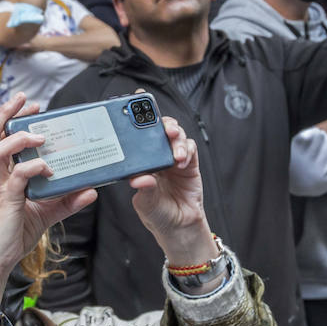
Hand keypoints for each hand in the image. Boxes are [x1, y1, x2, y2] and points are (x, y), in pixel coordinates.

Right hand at [0, 93, 96, 319]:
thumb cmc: (15, 236)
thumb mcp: (46, 214)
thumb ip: (66, 201)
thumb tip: (91, 190)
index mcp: (0, 176)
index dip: (10, 118)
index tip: (29, 107)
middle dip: (6, 114)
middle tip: (26, 101)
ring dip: (18, 138)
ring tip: (38, 135)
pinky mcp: (5, 202)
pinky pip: (16, 178)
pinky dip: (32, 168)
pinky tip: (47, 166)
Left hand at [130, 117, 216, 266]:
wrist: (179, 228)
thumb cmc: (157, 215)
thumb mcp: (145, 204)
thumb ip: (145, 191)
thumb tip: (140, 179)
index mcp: (141, 161)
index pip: (138, 133)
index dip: (138, 114)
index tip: (136, 97)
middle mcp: (156, 156)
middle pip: (160, 129)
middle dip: (162, 123)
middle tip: (164, 128)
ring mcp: (173, 159)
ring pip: (176, 136)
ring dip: (176, 138)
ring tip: (174, 149)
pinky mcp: (190, 164)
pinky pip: (190, 149)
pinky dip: (186, 150)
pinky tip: (181, 159)